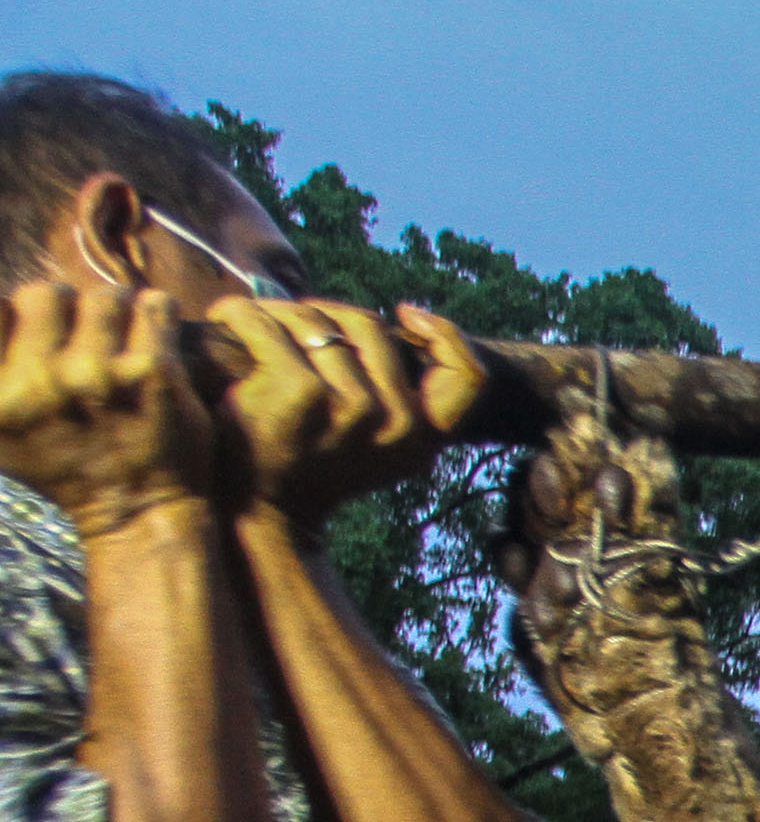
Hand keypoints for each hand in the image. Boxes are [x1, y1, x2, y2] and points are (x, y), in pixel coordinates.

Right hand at [0, 284, 214, 536]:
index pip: (0, 307)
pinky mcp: (153, 373)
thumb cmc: (63, 465)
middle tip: (84, 338)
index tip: (41, 339)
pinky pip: (155, 306)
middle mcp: (41, 382)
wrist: (137, 510)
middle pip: (47, 294)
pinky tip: (154, 340)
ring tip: (121, 340)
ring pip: (105, 297)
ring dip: (116, 312)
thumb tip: (1, 315)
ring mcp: (98, 375)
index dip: (21, 317)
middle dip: (68, 310)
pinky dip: (158, 315)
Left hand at [203, 297, 478, 534]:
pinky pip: (271, 325)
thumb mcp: (378, 440)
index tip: (406, 315)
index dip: (445, 335)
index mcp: (423, 438)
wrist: (261, 509)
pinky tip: (227, 320)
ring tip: (254, 324)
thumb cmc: (313, 460)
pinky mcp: (301, 391)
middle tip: (294, 321)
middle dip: (328, 312)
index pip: (469, 378)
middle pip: (372, 327)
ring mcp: (353, 407)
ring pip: (318, 321)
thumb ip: (398, 394)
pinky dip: (240, 314)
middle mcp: (397, 424)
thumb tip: (404, 320)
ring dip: (276, 312)